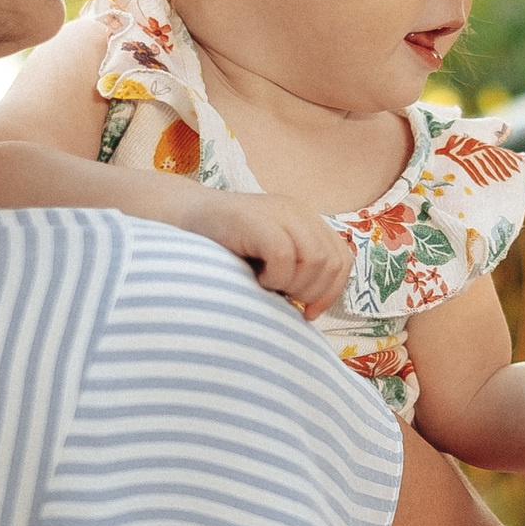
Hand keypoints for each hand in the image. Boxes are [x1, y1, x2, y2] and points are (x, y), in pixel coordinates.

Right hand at [177, 191, 356, 318]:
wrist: (182, 220)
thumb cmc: (223, 249)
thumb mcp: (267, 259)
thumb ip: (294, 272)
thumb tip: (314, 310)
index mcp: (306, 221)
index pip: (342, 260)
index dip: (331, 292)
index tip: (307, 313)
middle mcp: (298, 212)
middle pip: (331, 263)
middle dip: (311, 291)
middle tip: (280, 296)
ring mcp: (280, 212)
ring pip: (314, 260)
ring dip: (292, 284)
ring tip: (266, 285)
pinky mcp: (259, 220)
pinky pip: (285, 257)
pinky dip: (274, 277)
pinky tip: (255, 279)